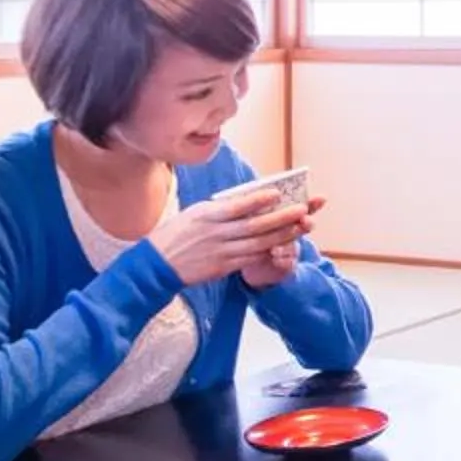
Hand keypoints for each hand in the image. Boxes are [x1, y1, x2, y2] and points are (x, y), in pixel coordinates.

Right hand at [150, 183, 307, 286]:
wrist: (157, 264)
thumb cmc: (176, 234)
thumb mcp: (195, 213)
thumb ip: (220, 209)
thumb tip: (247, 200)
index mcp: (208, 215)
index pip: (238, 205)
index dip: (260, 200)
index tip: (278, 193)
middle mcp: (216, 233)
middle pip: (256, 225)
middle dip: (282, 217)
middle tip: (303, 209)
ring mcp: (221, 251)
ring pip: (259, 243)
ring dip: (283, 235)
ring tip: (302, 226)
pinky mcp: (223, 267)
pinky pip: (251, 259)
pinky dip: (268, 251)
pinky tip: (284, 245)